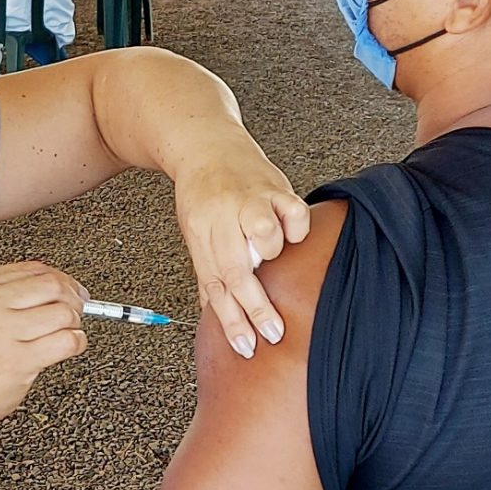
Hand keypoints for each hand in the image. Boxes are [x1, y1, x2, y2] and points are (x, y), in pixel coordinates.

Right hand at [0, 263, 88, 436]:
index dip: (58, 277)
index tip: (68, 287)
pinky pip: (66, 342)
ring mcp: (3, 334)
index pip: (30, 269)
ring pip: (63, 313)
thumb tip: (46, 287)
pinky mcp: (19, 362)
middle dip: (72, 297)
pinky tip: (70, 346)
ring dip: (75, 323)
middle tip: (77, 309)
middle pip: (51, 286)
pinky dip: (77, 342)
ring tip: (68, 332)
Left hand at [174, 154, 310, 358]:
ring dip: (272, 253)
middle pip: (238, 271)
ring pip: (265, 238)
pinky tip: (291, 231)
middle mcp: (223, 219)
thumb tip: (214, 315)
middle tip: (273, 334)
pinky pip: (293, 212)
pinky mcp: (274, 186)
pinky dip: (296, 227)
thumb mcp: (194, 233)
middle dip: (257, 308)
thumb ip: (208, 272)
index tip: (245, 347)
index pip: (215, 286)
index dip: (231, 321)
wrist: (204, 142)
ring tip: (272, 254)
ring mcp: (250, 201)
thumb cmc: (202, 193)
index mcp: (201, 236)